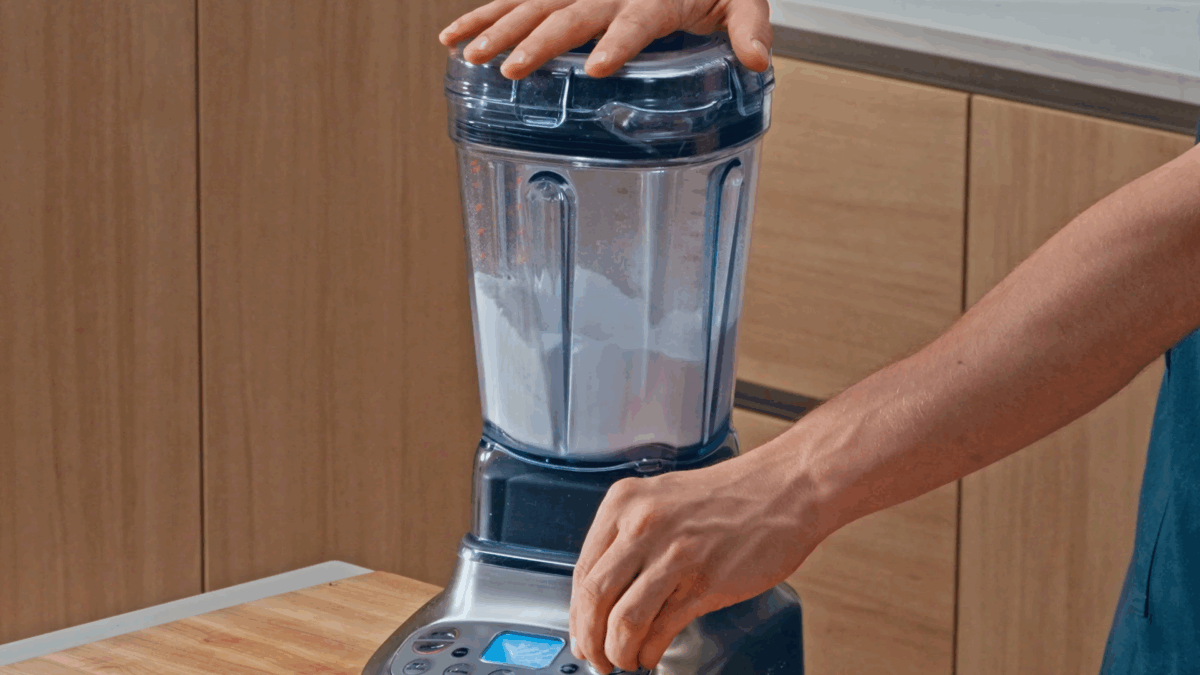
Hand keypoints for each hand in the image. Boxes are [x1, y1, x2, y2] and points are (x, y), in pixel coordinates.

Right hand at [438, 0, 771, 79]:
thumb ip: (749, 28)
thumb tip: (759, 62)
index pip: (636, 19)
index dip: (618, 41)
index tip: (596, 67)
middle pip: (572, 13)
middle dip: (538, 41)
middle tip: (509, 68)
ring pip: (534, 4)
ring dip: (498, 28)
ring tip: (468, 56)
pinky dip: (485, 16)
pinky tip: (455, 38)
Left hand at [567, 440, 822, 672]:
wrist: (786, 488)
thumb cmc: (731, 496)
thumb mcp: (664, 500)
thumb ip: (631, 538)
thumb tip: (605, 592)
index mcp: (625, 503)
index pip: (582, 570)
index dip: (577, 612)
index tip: (581, 630)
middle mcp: (643, 525)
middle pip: (595, 597)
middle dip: (590, 637)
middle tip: (595, 656)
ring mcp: (675, 554)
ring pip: (623, 620)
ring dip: (617, 651)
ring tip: (624, 660)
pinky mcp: (705, 582)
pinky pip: (661, 629)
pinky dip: (649, 651)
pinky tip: (651, 655)